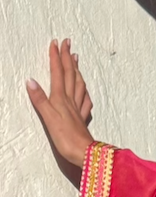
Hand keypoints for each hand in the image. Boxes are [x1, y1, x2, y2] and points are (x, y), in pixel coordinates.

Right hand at [26, 38, 94, 169]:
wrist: (84, 154)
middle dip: (68, 57)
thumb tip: (30, 80)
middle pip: (70, 75)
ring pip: (79, 85)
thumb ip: (39, 99)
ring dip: (76, 70)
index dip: (56, 57)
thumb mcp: (48, 117)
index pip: (58, 73)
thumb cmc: (65, 138)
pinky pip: (85, 101)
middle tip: (68, 42)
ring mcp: (78, 110)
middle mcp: (71, 101)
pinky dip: (84, 91)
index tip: (55, 42)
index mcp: (61, 98)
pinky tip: (84, 90)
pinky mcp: (82, 120)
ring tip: (76, 59)